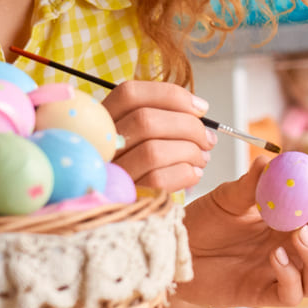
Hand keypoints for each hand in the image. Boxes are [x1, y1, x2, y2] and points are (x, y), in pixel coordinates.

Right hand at [102, 80, 216, 192]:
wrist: (121, 214)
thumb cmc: (141, 168)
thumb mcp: (140, 136)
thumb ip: (162, 117)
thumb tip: (197, 108)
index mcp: (101, 123)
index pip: (129, 94)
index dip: (171, 96)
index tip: (200, 107)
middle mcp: (99, 147)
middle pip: (145, 121)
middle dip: (189, 126)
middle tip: (208, 138)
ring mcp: (109, 175)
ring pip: (153, 151)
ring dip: (190, 152)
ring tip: (202, 158)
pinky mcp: (125, 199)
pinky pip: (158, 180)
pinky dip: (185, 173)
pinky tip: (193, 174)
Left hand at [173, 155, 307, 307]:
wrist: (174, 250)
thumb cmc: (204, 222)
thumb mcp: (228, 198)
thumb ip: (252, 184)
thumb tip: (271, 162)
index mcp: (291, 220)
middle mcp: (293, 248)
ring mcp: (281, 273)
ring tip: (297, 235)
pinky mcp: (262, 294)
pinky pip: (292, 295)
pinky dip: (291, 277)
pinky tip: (275, 256)